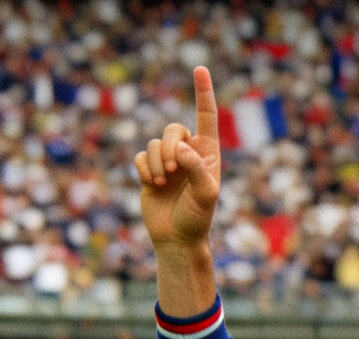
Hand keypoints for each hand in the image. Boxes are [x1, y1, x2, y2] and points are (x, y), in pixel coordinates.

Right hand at [134, 66, 220, 251]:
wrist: (178, 240)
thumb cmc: (197, 219)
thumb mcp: (206, 196)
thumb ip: (197, 169)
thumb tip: (180, 149)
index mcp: (208, 155)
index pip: (206, 117)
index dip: (203, 93)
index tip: (199, 68)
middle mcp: (188, 154)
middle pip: (173, 129)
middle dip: (169, 146)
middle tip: (172, 171)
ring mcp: (168, 163)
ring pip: (154, 144)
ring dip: (156, 163)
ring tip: (163, 182)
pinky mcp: (148, 172)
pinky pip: (139, 157)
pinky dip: (143, 169)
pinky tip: (152, 186)